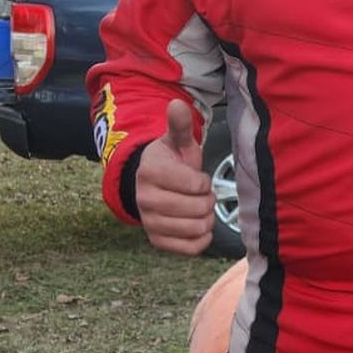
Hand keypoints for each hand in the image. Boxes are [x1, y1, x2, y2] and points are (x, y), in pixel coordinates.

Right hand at [135, 101, 213, 255]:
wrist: (152, 186)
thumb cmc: (172, 162)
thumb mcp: (177, 142)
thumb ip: (179, 126)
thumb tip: (177, 104)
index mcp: (151, 172)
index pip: (196, 185)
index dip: (204, 182)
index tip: (197, 177)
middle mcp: (145, 200)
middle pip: (199, 209)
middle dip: (207, 200)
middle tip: (200, 194)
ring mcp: (150, 223)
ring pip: (198, 228)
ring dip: (206, 218)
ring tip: (197, 207)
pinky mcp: (157, 242)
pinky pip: (192, 248)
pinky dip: (201, 237)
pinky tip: (195, 224)